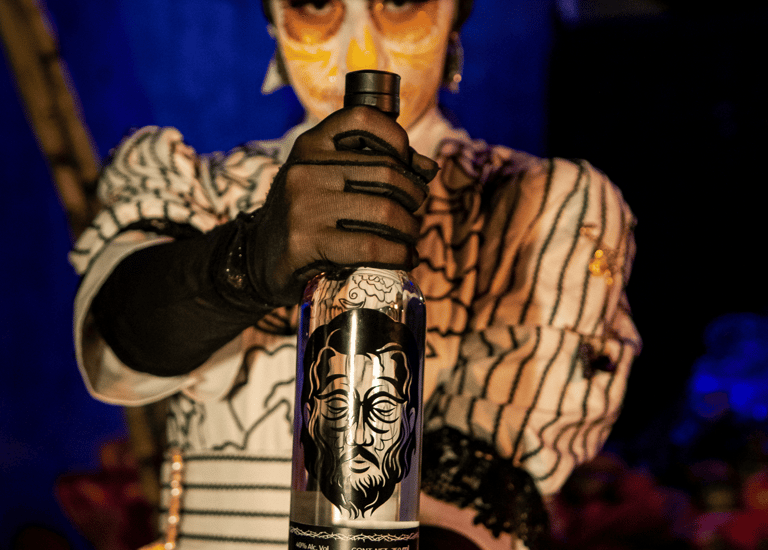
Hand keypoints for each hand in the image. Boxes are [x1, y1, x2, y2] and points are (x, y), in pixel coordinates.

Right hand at [245, 106, 437, 305]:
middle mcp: (305, 169)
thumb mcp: (327, 179)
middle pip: (386, 171)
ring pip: (384, 210)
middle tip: (414, 214)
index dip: (397, 139)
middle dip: (413, 195)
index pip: (363, 119)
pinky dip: (398, 255)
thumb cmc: (307, 215)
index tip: (408, 166)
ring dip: (409, 229)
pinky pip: (370, 246)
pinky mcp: (305, 242)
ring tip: (409, 240)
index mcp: (311, 146)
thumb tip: (429, 169)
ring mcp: (303, 206)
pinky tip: (403, 260)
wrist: (258, 258)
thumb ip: (372, 166)